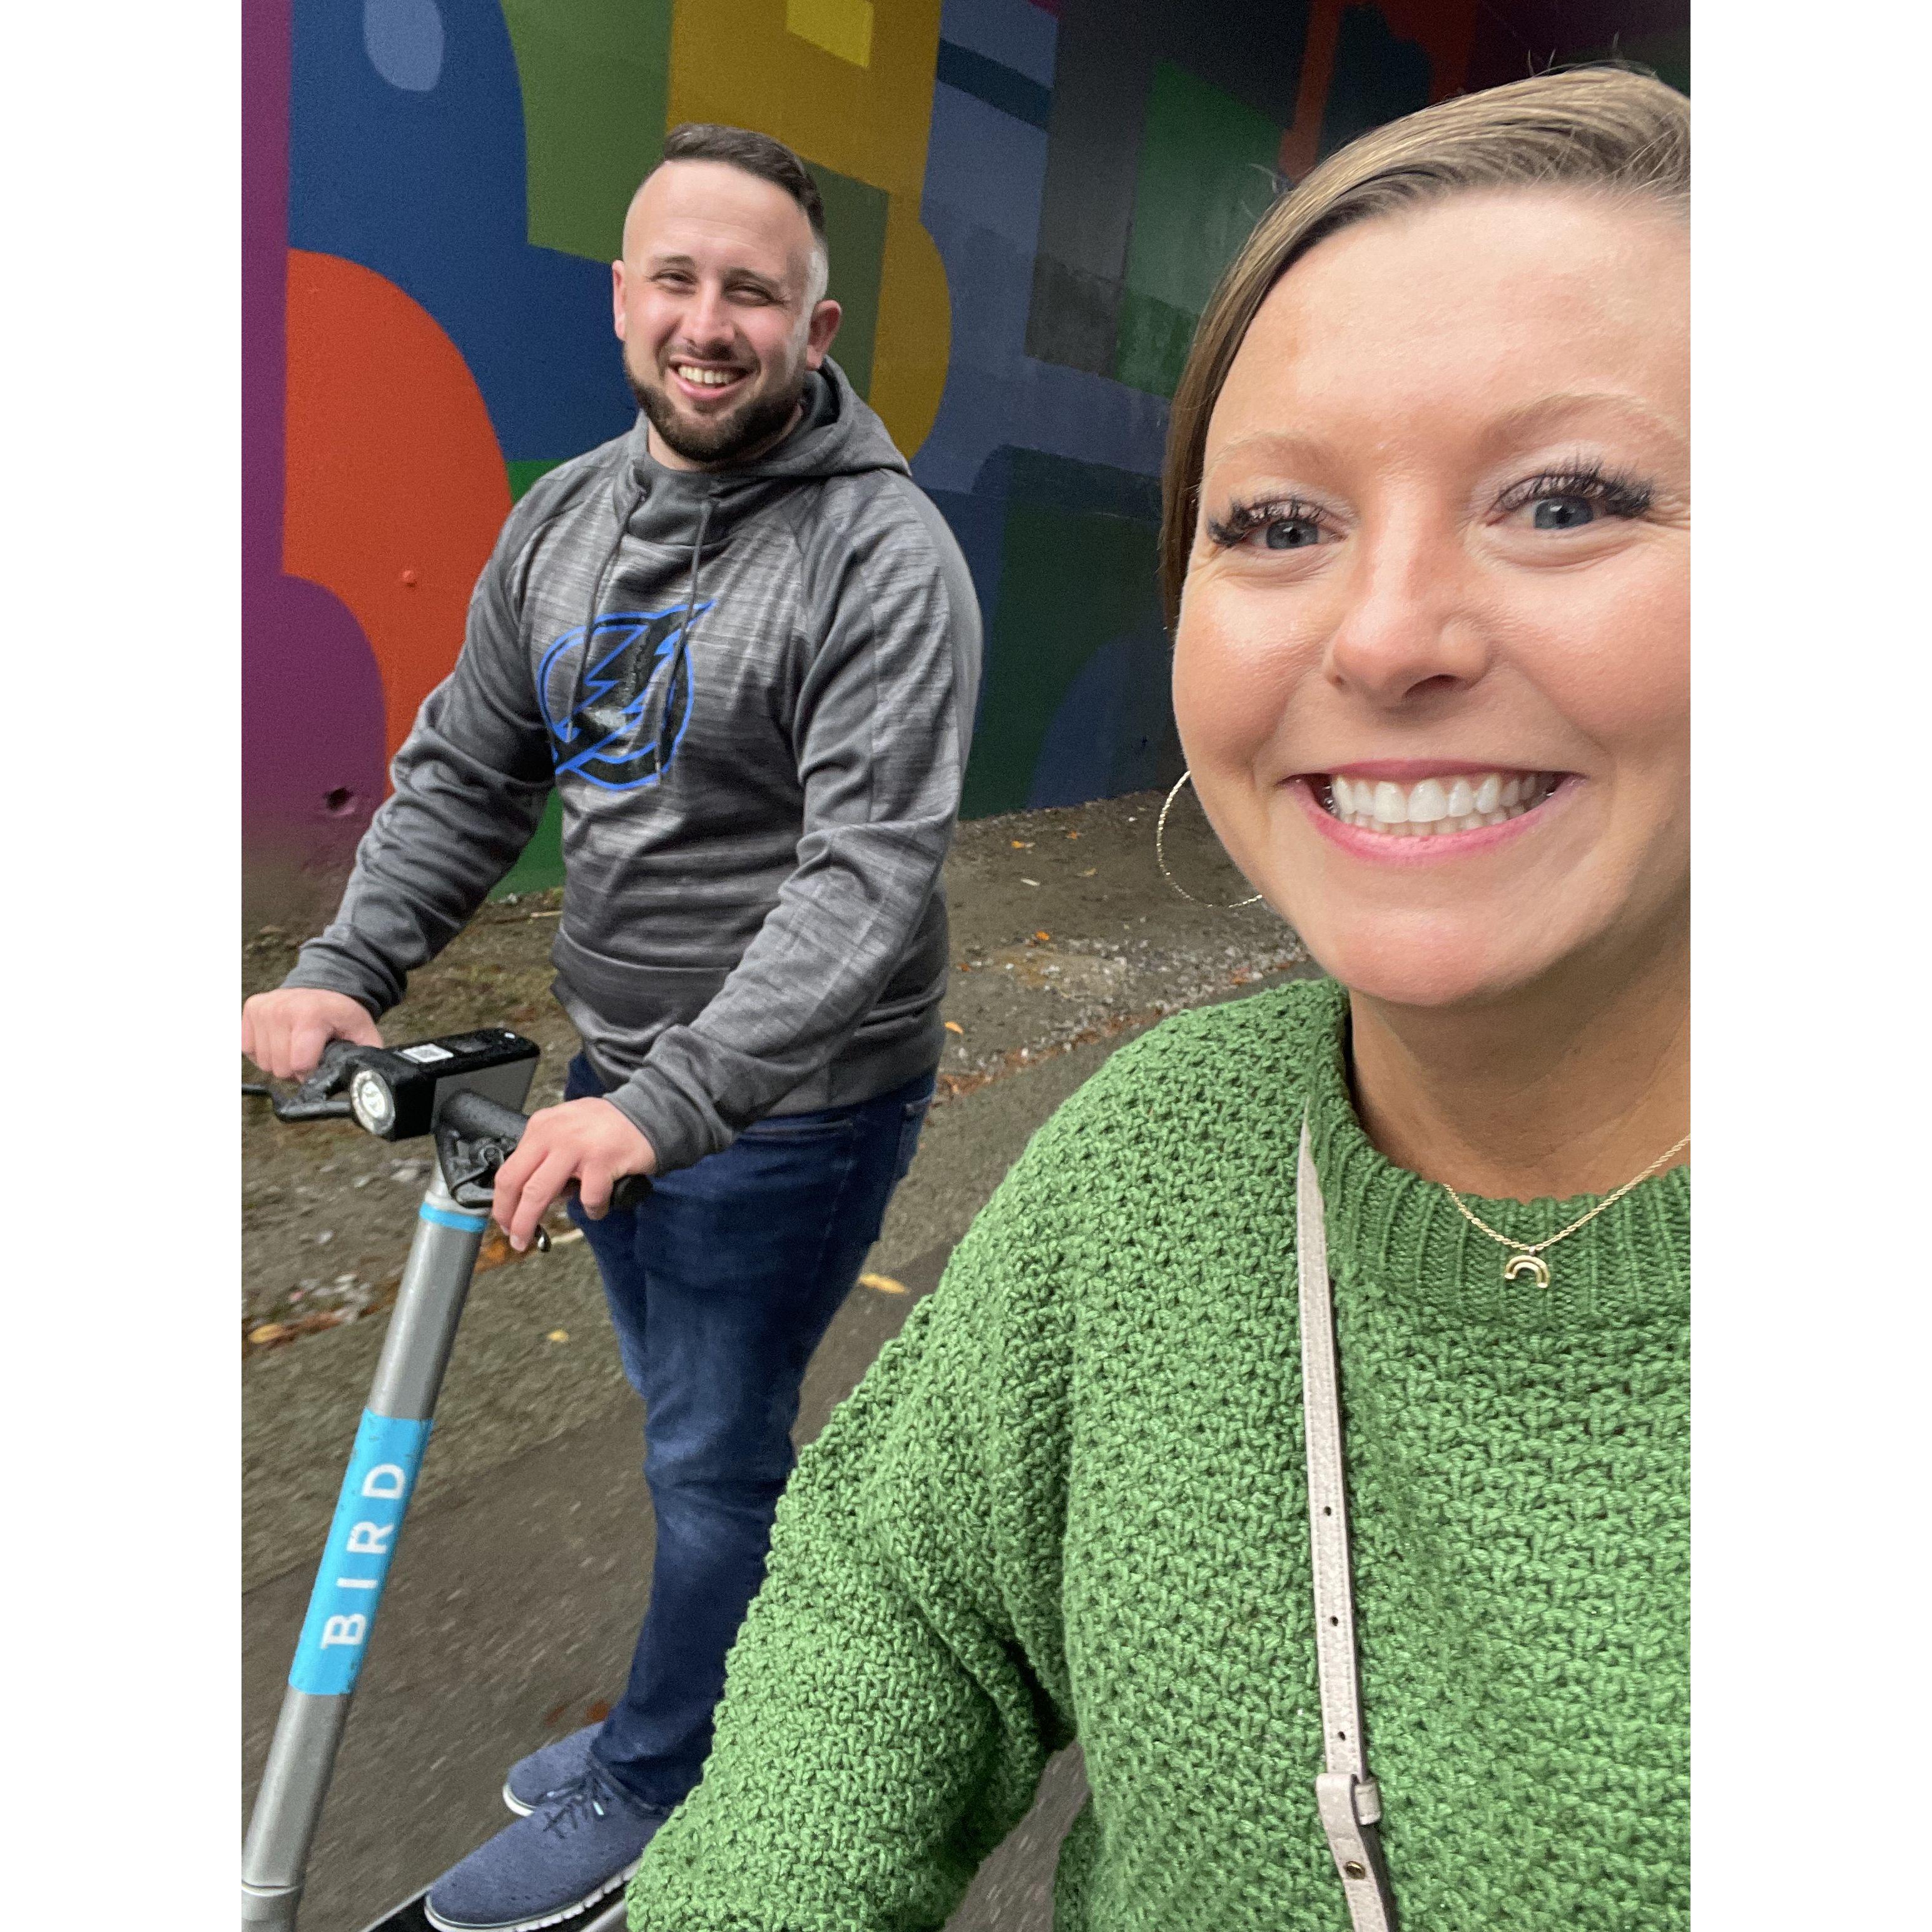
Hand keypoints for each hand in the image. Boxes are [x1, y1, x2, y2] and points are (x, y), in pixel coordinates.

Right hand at [242, 987, 383, 1080]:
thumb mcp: (363, 1033)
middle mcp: (281, 1009)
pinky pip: (248, 1049)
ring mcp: (263, 1008)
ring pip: (263, 1062)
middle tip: (309, 1054)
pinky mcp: (251, 1009)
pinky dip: (264, 1051)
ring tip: (296, 1046)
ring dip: (280, 1061)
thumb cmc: (342, 1014)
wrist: (326, 983)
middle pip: (279, 1068)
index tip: (322, 1061)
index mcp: (310, 1015)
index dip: (312, 1072)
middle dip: (296, 1069)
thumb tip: (365, 1082)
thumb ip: (364, 1058)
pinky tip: (280, 1040)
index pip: (300, 1065)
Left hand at [491, 1097, 656, 1251]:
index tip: (505, 1218)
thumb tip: (532, 1193)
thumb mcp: (566, 1127)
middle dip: (509, 1216)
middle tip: (512, 1235)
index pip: (509, 1168)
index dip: (502, 1200)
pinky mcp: (601, 1161)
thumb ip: (547, 1153)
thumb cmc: (608, 1126)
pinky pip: (587, 1198)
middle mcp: (554, 1134)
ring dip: (530, 1222)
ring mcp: (577, 1147)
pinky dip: (592, 1210)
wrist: (648, 1113)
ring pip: (538, 1193)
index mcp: (542, 1127)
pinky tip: (598, 1207)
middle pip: (515, 1182)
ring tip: (533, 1237)